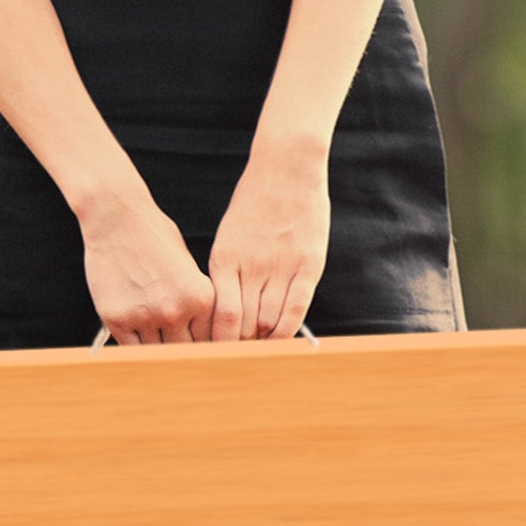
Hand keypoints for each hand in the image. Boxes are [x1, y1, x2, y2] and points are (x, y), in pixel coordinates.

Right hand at [79, 185, 213, 342]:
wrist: (117, 217)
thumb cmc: (154, 235)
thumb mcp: (188, 264)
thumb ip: (196, 298)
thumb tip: (202, 332)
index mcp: (201, 297)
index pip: (209, 339)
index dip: (203, 345)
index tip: (198, 348)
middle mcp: (175, 311)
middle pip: (185, 351)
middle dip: (183, 351)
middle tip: (179, 353)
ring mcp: (144, 316)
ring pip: (158, 353)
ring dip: (158, 350)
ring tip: (157, 344)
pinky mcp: (116, 318)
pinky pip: (130, 349)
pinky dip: (135, 348)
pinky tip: (137, 338)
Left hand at [206, 143, 328, 338]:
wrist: (286, 167)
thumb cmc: (254, 202)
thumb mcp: (229, 236)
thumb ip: (228, 273)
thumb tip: (225, 313)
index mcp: (224, 260)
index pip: (221, 317)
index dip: (220, 342)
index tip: (217, 354)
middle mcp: (251, 267)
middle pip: (245, 324)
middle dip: (239, 345)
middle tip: (237, 359)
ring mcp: (281, 266)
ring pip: (269, 321)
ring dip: (263, 340)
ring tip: (258, 349)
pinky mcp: (308, 265)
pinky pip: (296, 309)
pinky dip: (287, 331)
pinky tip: (281, 340)